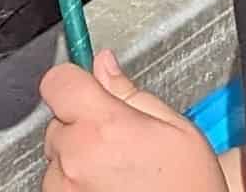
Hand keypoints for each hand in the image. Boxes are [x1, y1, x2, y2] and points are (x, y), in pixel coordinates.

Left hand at [41, 52, 223, 191]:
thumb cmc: (188, 187)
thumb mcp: (174, 128)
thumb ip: (129, 93)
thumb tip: (104, 65)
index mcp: (103, 126)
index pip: (58, 81)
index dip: (74, 81)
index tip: (87, 88)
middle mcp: (75, 158)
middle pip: (59, 121)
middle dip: (82, 125)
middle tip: (117, 141)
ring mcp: (64, 188)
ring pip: (57, 156)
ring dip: (76, 158)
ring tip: (116, 171)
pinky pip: (59, 183)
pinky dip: (75, 184)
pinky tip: (107, 188)